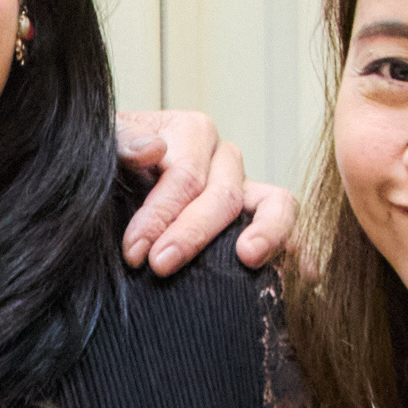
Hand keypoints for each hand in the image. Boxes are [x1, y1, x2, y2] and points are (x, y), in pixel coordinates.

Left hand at [115, 111, 297, 276]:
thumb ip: (121, 141)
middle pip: (223, 194)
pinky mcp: (257, 219)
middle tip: (159, 265)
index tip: (134, 251)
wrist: (108, 181)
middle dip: (192, 233)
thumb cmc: (107, 166)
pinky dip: (300, 249)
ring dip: (266, 232)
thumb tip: (153, 150)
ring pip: (274, 202)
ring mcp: (245, 188)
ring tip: (248, 259)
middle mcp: (223, 158)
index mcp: (190, 132)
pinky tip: (304, 275)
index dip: (160, 214)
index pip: (185, 175)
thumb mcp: (103, 146)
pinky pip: (287, 228)